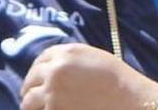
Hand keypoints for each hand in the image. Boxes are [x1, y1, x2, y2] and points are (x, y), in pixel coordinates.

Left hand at [20, 43, 157, 109]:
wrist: (129, 100)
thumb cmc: (119, 81)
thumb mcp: (94, 59)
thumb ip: (72, 61)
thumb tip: (56, 69)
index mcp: (66, 52)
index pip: (40, 59)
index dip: (37, 70)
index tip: (36, 79)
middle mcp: (55, 69)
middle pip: (31, 78)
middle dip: (30, 88)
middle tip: (30, 97)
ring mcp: (52, 91)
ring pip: (28, 100)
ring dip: (30, 105)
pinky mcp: (53, 109)